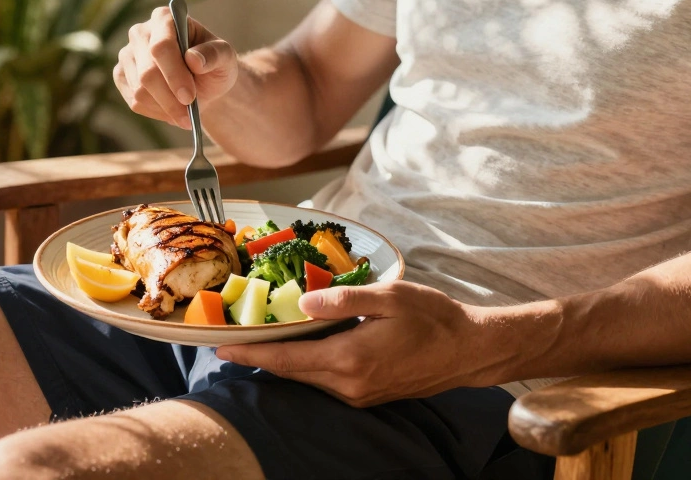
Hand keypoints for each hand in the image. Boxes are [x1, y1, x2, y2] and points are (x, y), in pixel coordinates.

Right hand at [114, 6, 238, 128]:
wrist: (202, 80)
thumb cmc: (213, 62)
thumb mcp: (224, 56)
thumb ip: (214, 54)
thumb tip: (194, 59)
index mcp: (165, 18)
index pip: (161, 47)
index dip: (174, 75)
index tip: (189, 97)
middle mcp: (140, 32)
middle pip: (147, 73)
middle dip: (170, 99)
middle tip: (189, 116)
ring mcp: (127, 54)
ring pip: (139, 91)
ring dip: (166, 109)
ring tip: (186, 114)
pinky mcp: (121, 75)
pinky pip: (134, 102)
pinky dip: (157, 112)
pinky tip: (172, 110)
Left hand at [215, 282, 498, 406]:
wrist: (469, 350)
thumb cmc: (432, 317)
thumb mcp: (388, 297)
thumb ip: (342, 300)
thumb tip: (301, 305)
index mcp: (350, 360)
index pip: (287, 360)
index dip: (252, 353)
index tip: (221, 347)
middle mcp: (349, 384)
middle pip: (292, 372)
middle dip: (260, 358)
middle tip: (230, 341)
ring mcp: (359, 394)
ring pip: (308, 378)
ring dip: (284, 361)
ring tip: (260, 340)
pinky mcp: (368, 395)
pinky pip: (326, 381)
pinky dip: (307, 365)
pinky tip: (301, 347)